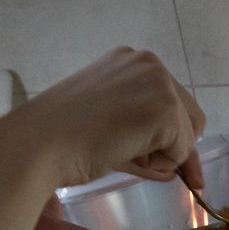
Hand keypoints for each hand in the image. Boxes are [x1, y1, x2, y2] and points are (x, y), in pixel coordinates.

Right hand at [25, 48, 205, 187]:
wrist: (39, 144)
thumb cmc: (61, 137)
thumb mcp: (107, 122)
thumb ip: (140, 134)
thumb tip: (174, 168)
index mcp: (130, 62)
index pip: (170, 101)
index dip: (170, 134)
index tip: (167, 160)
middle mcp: (149, 64)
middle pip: (188, 116)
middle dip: (175, 148)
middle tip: (145, 166)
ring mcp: (159, 83)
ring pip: (185, 136)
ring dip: (159, 158)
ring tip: (118, 155)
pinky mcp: (165, 109)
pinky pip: (180, 152)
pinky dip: (158, 166)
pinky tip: (124, 156)